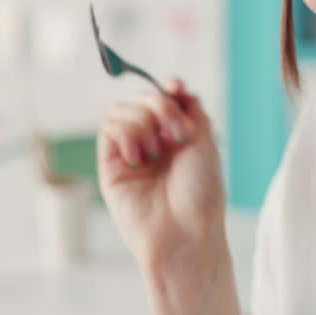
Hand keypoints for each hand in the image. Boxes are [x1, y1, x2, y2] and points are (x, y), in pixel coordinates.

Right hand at [97, 78, 225, 270]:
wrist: (184, 230)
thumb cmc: (201, 193)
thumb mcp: (206, 141)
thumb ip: (190, 108)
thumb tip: (174, 84)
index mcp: (177, 136)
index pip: (164, 98)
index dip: (167, 87)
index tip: (176, 88)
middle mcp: (153, 142)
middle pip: (142, 98)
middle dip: (160, 105)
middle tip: (177, 132)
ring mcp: (131, 153)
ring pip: (122, 109)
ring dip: (144, 121)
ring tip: (157, 151)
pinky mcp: (110, 165)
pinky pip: (109, 127)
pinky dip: (127, 132)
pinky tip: (139, 156)